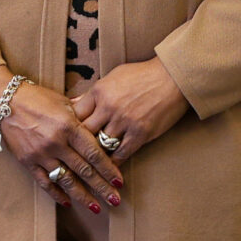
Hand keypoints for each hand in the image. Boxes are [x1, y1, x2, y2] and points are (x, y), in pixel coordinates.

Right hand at [0, 67, 123, 214]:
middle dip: (102, 187)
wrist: (3, 99)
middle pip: (84, 170)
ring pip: (66, 180)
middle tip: (115, 201)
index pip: (94, 153)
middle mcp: (56, 142)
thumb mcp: (63, 102)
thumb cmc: (36, 97)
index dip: (109, 170)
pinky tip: (67, 202)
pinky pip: (44, 181)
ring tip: (96, 208)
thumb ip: (83, 115)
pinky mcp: (27, 160)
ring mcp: (41, 154)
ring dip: (83, 196)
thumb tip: (102, 122)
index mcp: (68, 126)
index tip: (120, 182)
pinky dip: (56, 193)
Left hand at [71, 59, 189, 164]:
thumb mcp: (112, 77)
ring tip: (90, 162)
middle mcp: (109, 107)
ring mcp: (124, 121)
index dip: (70, 126)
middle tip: (76, 153)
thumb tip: (72, 104)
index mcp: (99, 91)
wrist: (172, 77)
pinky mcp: (140, 133)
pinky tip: (109, 166)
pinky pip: (122, 153)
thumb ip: (93, 93)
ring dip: (97, 153)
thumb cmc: (142, 75)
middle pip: (84, 132)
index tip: (69, 135)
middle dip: (79, 142)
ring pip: (101, 145)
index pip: (75, 114)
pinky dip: (114, 161)